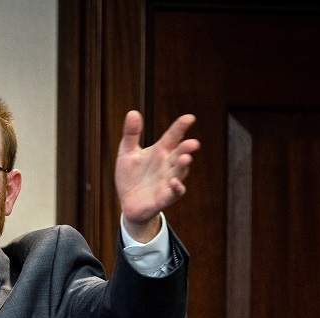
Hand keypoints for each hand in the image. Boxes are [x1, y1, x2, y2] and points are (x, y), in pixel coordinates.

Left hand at [115, 111, 199, 240]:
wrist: (128, 203)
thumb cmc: (130, 177)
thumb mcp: (127, 153)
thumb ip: (131, 134)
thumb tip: (132, 112)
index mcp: (160, 151)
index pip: (173, 136)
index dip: (181, 127)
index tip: (189, 118)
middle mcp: (167, 165)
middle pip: (180, 154)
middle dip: (187, 149)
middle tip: (193, 143)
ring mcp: (167, 181)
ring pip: (180, 172)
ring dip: (183, 166)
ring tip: (185, 158)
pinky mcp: (164, 198)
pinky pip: (174, 193)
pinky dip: (176, 188)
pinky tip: (174, 182)